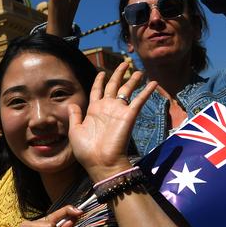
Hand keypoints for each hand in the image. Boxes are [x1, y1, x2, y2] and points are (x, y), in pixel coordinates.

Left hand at [68, 62, 156, 181]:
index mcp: (93, 110)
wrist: (100, 162)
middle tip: (123, 64)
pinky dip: (147, 91)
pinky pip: (139, 100)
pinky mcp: (129, 116)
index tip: (101, 72)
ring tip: (138, 71)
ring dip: (132, 80)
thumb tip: (72, 103)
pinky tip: (154, 83)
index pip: (97, 90)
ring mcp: (118, 111)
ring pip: (127, 90)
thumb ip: (74, 116)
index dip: (99, 81)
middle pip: (113, 86)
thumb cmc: (86, 150)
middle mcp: (107, 108)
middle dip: (118, 74)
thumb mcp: (75, 131)